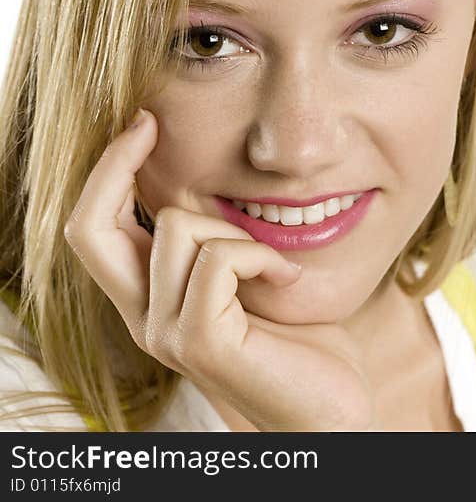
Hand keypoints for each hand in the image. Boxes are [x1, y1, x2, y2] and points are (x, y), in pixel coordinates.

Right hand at [64, 109, 377, 430]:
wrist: (332, 407)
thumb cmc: (301, 342)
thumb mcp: (252, 277)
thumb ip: (221, 242)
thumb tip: (207, 187)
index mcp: (152, 300)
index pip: (94, 229)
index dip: (106, 172)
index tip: (143, 123)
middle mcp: (145, 318)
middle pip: (88, 228)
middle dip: (116, 165)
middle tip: (152, 126)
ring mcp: (166, 334)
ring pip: (176, 229)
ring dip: (238, 229)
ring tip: (277, 262)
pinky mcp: (200, 343)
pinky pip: (218, 261)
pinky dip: (261, 255)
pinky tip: (288, 279)